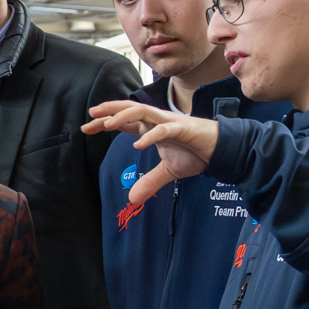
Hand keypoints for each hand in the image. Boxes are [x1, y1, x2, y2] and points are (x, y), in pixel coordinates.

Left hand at [82, 100, 219, 204]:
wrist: (222, 150)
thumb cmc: (196, 153)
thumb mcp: (168, 172)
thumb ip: (150, 182)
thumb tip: (132, 199)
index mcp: (152, 127)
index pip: (124, 120)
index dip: (104, 122)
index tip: (86, 128)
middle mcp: (157, 120)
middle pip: (129, 109)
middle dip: (109, 110)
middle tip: (90, 115)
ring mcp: (170, 122)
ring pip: (143, 111)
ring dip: (124, 116)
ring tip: (107, 124)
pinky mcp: (183, 128)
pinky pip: (164, 129)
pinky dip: (150, 135)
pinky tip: (138, 144)